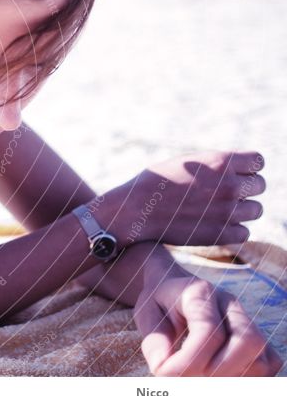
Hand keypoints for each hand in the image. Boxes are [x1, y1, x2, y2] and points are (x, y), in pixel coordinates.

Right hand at [97, 149, 265, 246]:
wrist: (135, 210)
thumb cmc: (156, 182)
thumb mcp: (187, 162)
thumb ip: (216, 164)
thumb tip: (240, 170)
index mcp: (221, 161)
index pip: (258, 161)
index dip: (248, 167)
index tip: (235, 173)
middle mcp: (229, 185)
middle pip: (260, 185)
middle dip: (246, 188)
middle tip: (225, 193)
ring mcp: (228, 211)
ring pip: (256, 209)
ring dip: (242, 210)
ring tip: (220, 209)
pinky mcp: (222, 235)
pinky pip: (244, 232)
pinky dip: (233, 230)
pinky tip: (215, 224)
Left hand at [133, 273, 283, 375]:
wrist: (173, 285)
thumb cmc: (159, 302)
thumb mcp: (145, 313)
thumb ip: (153, 340)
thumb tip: (163, 369)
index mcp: (199, 293)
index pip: (208, 331)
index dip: (189, 361)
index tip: (163, 374)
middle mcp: (229, 304)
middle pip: (247, 342)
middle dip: (218, 372)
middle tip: (187, 381)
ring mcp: (246, 320)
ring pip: (262, 356)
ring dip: (233, 379)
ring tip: (200, 382)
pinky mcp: (255, 337)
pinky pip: (268, 364)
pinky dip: (248, 380)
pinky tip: (219, 381)